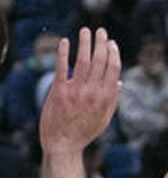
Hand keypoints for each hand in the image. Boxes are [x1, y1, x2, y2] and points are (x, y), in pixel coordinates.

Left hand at [39, 26, 121, 154]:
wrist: (62, 146)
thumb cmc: (83, 133)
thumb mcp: (104, 119)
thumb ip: (112, 100)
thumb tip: (119, 81)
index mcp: (105, 97)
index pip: (113, 68)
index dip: (113, 52)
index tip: (111, 43)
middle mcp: (92, 92)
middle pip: (99, 60)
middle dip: (102, 42)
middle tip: (100, 31)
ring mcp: (75, 91)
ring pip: (83, 60)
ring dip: (85, 42)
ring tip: (85, 31)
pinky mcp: (58, 92)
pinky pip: (61, 67)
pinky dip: (63, 52)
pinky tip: (65, 42)